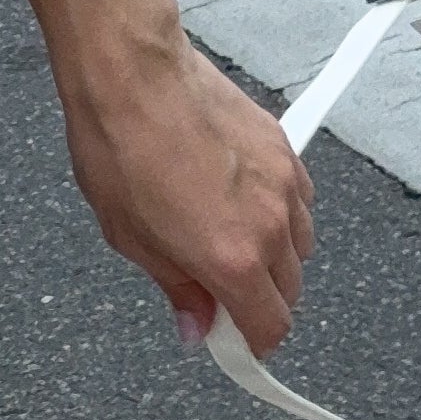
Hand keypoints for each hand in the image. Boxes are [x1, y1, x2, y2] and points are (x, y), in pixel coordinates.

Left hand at [58, 20, 313, 355]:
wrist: (133, 73)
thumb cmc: (120, 148)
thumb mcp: (130, 238)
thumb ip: (176, 288)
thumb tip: (196, 328)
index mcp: (233, 257)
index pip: (271, 326)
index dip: (253, 345)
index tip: (235, 345)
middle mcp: (270, 224)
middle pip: (290, 291)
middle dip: (259, 302)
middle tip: (216, 293)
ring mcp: (284, 184)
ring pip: (301, 247)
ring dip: (273, 260)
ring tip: (225, 243)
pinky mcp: (285, 149)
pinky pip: (299, 203)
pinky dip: (281, 217)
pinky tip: (240, 205)